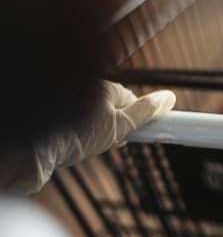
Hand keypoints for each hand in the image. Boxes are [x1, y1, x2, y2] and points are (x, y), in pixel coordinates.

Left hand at [9, 81, 175, 193]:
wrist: (39, 147)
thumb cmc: (78, 134)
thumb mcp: (120, 126)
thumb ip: (146, 113)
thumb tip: (169, 98)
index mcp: (106, 89)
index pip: (132, 99)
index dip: (137, 117)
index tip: (137, 131)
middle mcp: (89, 91)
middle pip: (115, 108)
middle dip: (118, 125)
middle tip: (114, 141)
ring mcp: (74, 104)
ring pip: (98, 117)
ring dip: (101, 131)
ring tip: (93, 144)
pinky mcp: (63, 117)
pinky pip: (82, 123)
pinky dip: (84, 134)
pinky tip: (80, 144)